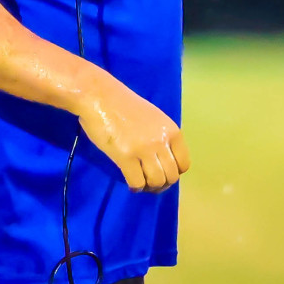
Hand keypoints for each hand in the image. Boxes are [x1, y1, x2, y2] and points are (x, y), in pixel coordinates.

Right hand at [75, 76, 190, 192]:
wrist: (100, 96)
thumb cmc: (123, 105)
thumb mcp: (153, 118)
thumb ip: (161, 136)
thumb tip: (163, 159)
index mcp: (171, 130)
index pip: (183, 164)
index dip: (174, 173)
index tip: (163, 173)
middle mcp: (161, 141)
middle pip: (171, 176)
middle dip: (162, 184)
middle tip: (151, 183)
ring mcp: (144, 150)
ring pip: (156, 181)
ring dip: (149, 187)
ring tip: (141, 184)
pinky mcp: (125, 157)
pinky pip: (137, 182)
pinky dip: (136, 187)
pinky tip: (131, 184)